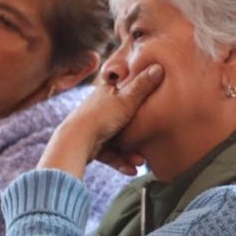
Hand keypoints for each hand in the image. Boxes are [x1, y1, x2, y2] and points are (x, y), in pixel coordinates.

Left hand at [39, 65, 162, 176]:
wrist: (76, 141)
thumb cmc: (102, 116)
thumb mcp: (128, 99)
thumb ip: (144, 86)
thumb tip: (159, 66)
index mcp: (108, 93)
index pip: (126, 92)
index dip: (139, 97)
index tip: (153, 104)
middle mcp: (101, 109)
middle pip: (125, 119)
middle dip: (138, 133)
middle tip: (149, 142)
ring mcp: (96, 127)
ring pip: (119, 140)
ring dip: (131, 153)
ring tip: (141, 161)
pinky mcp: (92, 145)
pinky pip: (110, 154)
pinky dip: (121, 161)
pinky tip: (131, 169)